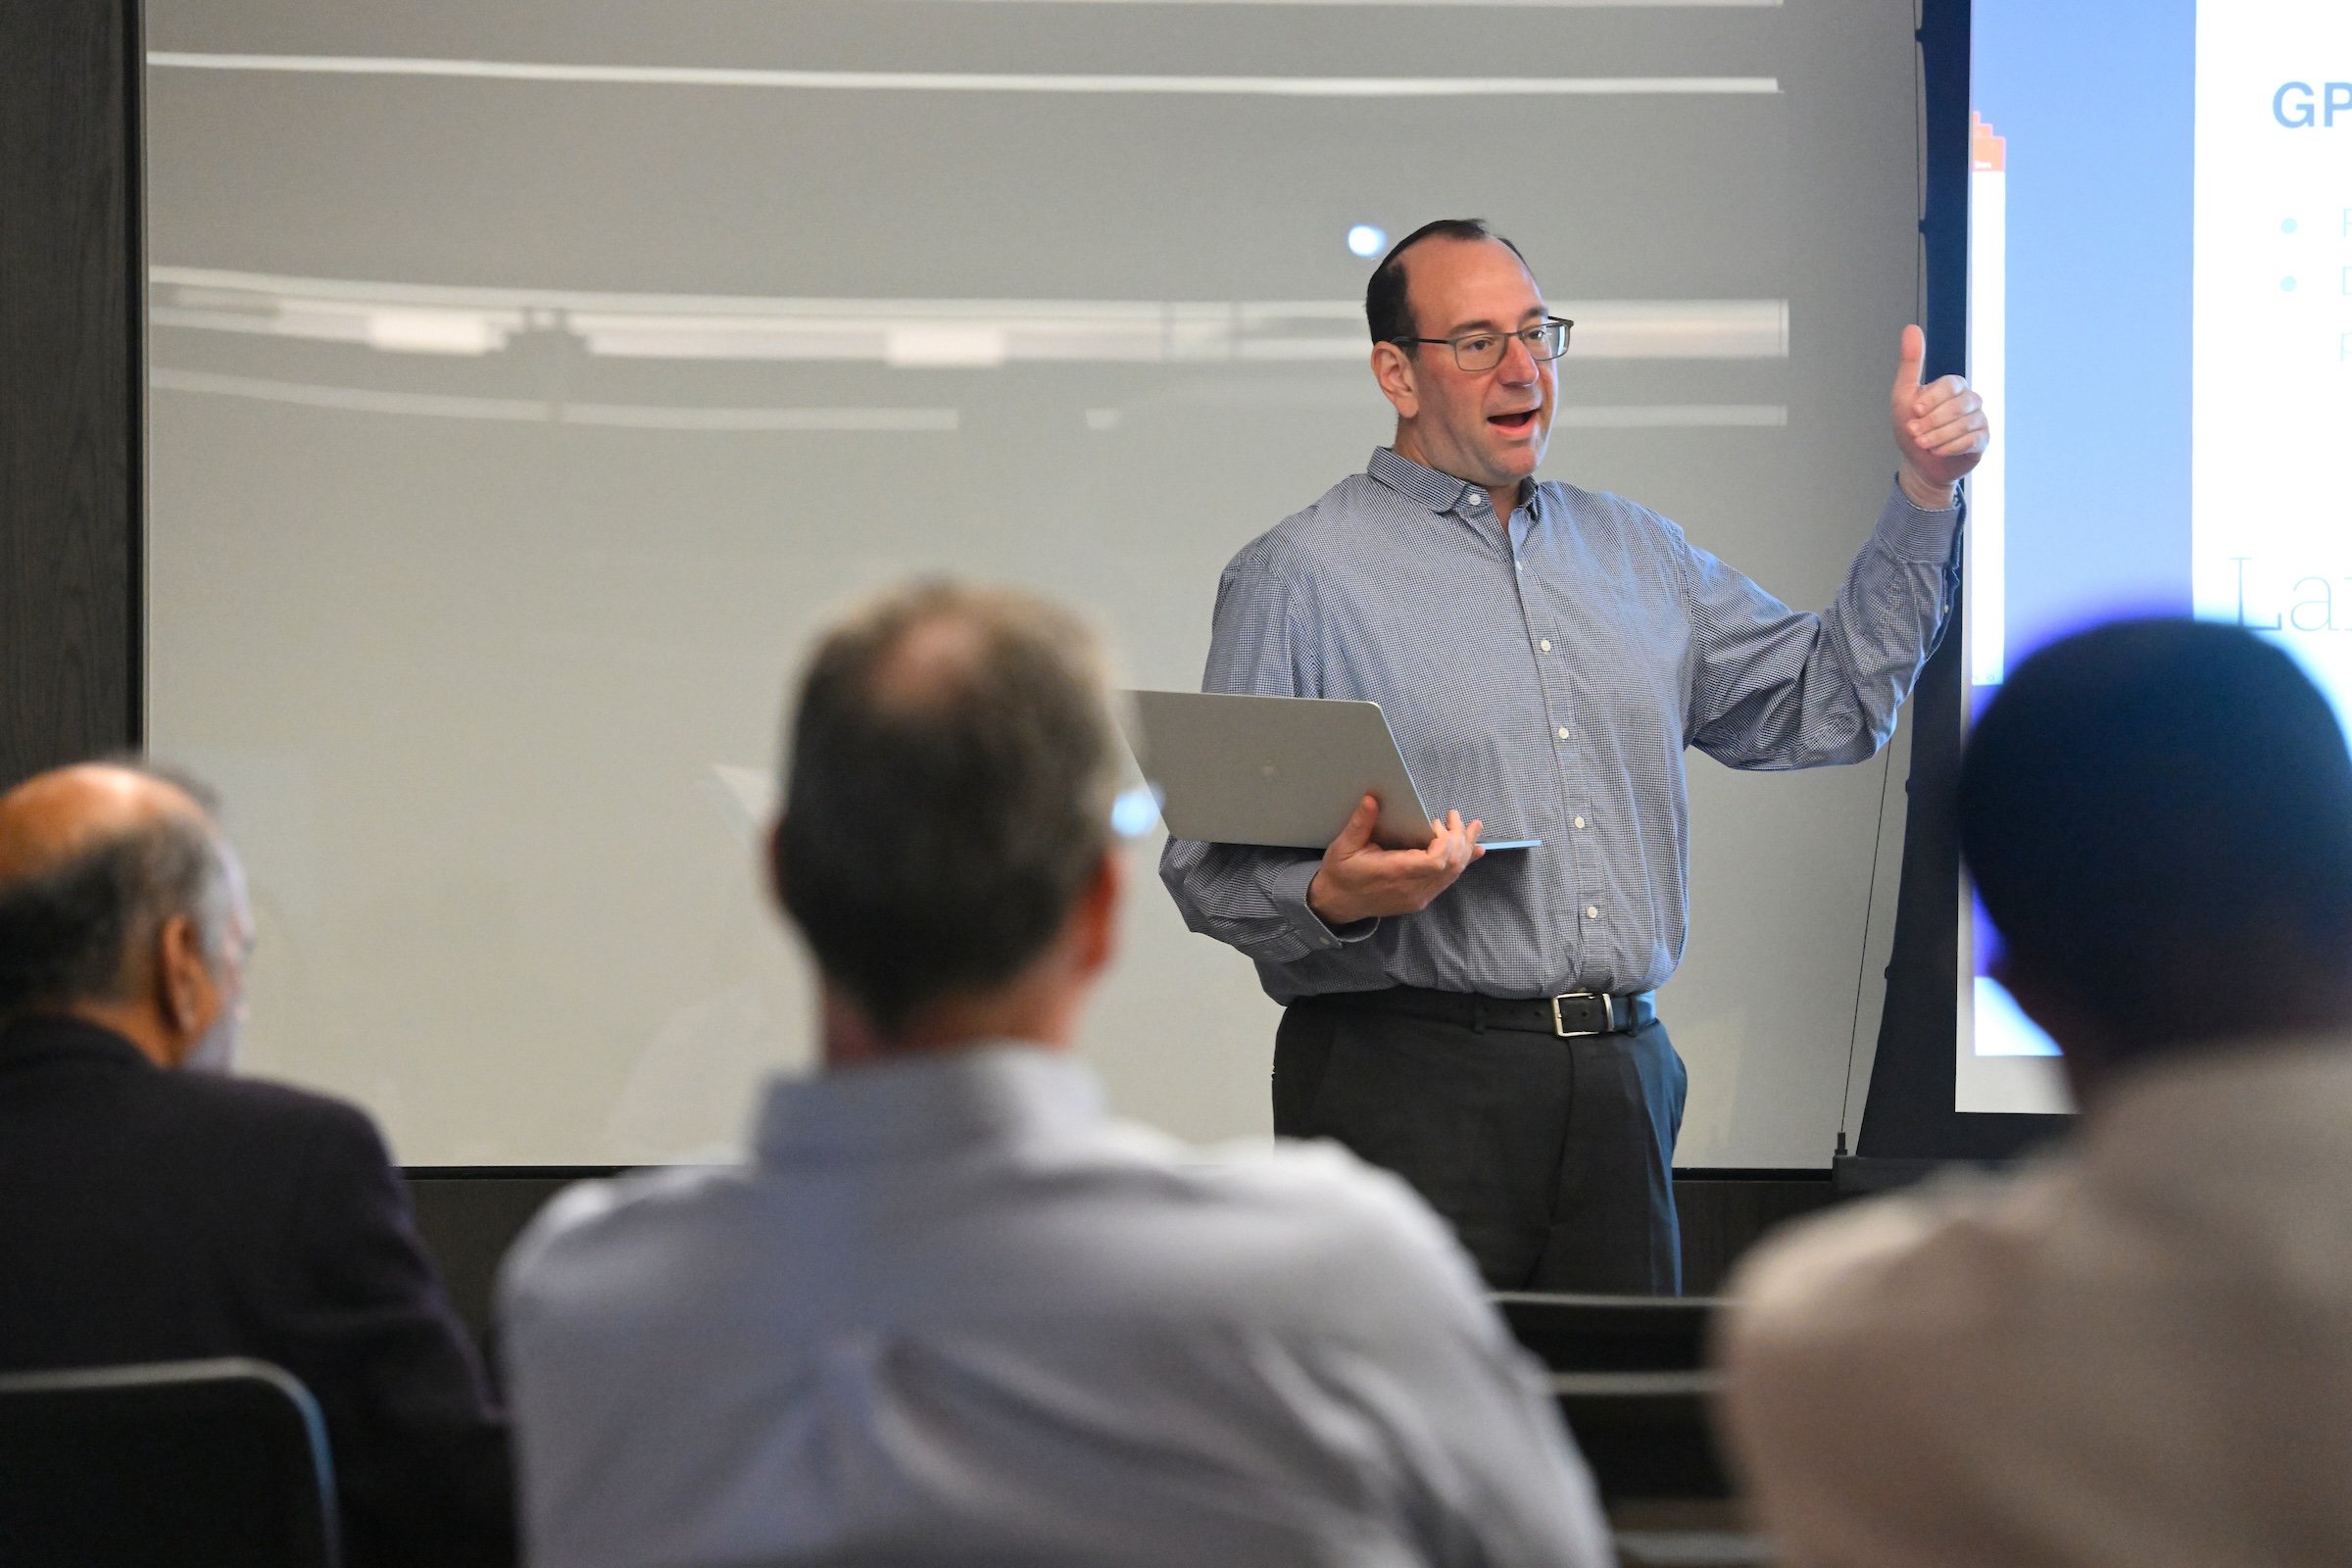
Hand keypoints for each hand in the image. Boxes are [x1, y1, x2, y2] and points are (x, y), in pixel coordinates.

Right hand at [1306, 795, 1483, 926]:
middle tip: (1455, 816)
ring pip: (1452, 874)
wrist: (1337, 904)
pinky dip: (1461, 863)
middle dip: (1459, 838)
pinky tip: (1473, 851)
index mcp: (1394, 874)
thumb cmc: (1340, 873)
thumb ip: (1360, 823)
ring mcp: (1418, 897)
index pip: (1436, 861)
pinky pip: (1446, 881)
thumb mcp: (1344, 846)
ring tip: (1472, 828)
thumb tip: (1372, 799)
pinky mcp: (1420, 900)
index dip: (1445, 840)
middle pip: (1450, 866)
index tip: (1436, 822)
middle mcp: (1411, 889)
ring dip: (1465, 849)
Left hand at [1890, 324, 1987, 508]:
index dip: (1932, 399)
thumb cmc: (1911, 427)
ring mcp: (1979, 419)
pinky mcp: (1983, 440)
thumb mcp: (1903, 395)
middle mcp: (1970, 400)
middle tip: (1914, 433)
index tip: (1914, 411)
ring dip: (1939, 436)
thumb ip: (1911, 363)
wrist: (1919, 463)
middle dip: (1932, 422)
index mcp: (1953, 386)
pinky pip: (1973, 440)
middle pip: (1959, 405)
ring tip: (1923, 444)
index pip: (1951, 384)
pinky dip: (1951, 447)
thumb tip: (1911, 328)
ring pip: (1966, 423)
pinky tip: (1937, 451)